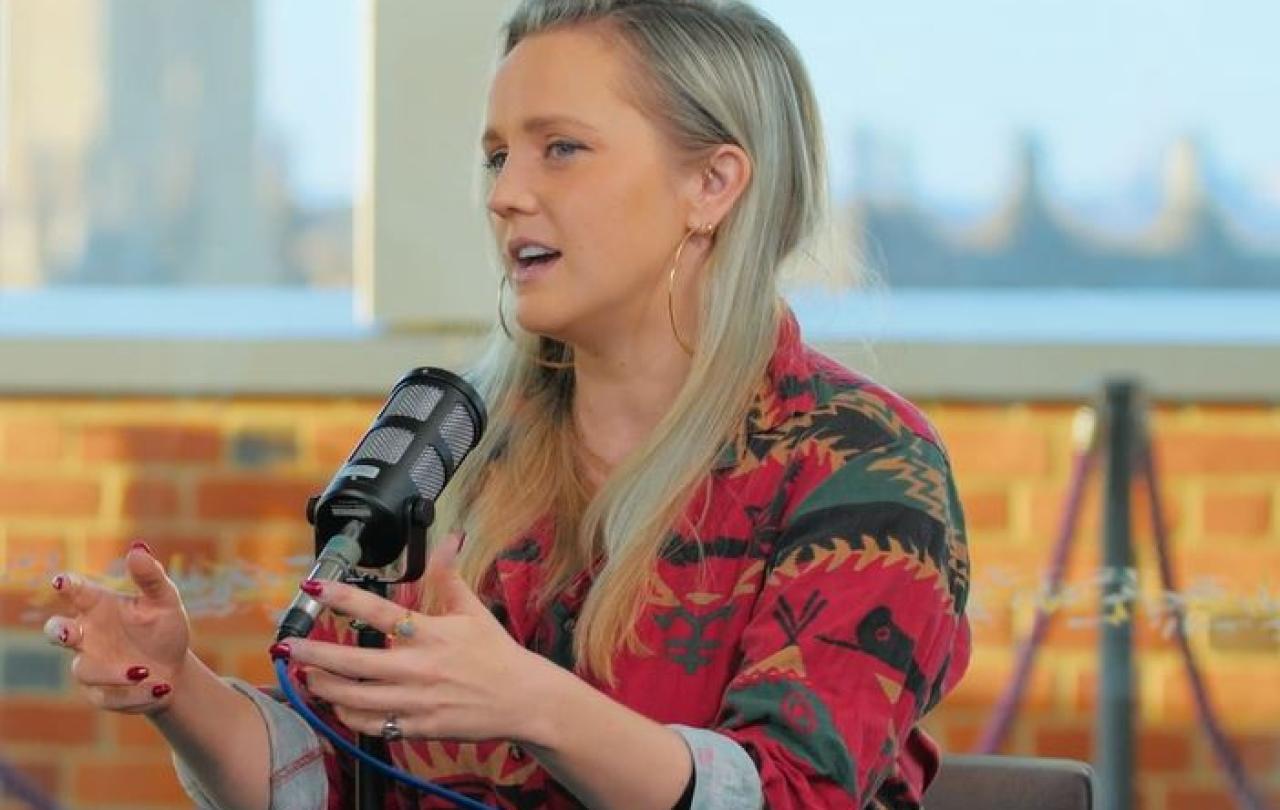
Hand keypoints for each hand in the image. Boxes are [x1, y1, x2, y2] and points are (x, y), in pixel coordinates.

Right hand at [45, 543, 191, 714]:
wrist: (175, 671)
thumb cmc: (164, 629)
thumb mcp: (166, 602)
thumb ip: (152, 577)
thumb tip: (138, 549)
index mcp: (99, 606)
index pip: (77, 592)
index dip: (67, 586)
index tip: (61, 582)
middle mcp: (87, 634)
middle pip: (54, 631)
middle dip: (56, 631)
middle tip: (67, 633)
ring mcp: (89, 664)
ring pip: (84, 669)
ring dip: (114, 673)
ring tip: (146, 670)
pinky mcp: (98, 693)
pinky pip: (107, 696)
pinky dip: (135, 694)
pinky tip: (160, 687)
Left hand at [280, 533, 562, 743]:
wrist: (521, 699)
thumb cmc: (496, 653)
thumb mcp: (474, 610)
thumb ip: (451, 576)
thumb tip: (448, 539)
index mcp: (431, 633)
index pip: (379, 610)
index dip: (343, 597)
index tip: (314, 587)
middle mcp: (420, 667)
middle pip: (355, 662)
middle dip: (315, 653)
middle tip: (289, 645)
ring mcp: (417, 700)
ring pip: (357, 698)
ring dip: (325, 687)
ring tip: (307, 676)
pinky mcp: (418, 727)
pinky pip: (374, 725)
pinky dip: (350, 716)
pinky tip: (338, 705)